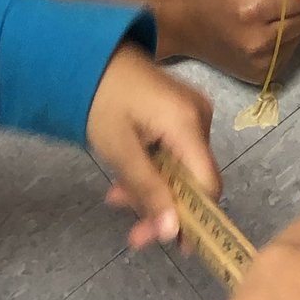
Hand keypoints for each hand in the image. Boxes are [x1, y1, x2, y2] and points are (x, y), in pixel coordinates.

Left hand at [87, 42, 219, 247]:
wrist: (90, 53)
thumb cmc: (102, 98)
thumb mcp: (120, 150)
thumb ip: (148, 191)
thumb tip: (172, 233)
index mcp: (188, 124)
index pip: (209, 184)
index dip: (195, 218)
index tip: (173, 246)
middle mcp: (199, 116)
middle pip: (194, 177)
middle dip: (164, 206)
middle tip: (132, 233)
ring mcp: (191, 111)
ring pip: (181, 166)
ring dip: (153, 188)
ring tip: (117, 196)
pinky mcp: (179, 109)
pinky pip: (175, 149)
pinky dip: (153, 167)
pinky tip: (127, 177)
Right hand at [117, 0, 299, 83]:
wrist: (178, 22)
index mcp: (250, 8)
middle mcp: (259, 41)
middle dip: (299, 0)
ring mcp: (260, 62)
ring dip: (294, 19)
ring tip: (269, 9)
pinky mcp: (260, 75)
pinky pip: (289, 50)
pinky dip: (284, 37)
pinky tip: (264, 28)